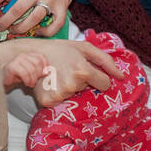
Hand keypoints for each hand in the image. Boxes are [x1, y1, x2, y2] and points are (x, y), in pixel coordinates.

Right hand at [1, 38, 122, 107]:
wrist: (29, 53)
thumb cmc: (60, 49)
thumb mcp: (84, 48)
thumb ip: (106, 61)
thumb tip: (121, 77)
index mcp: (83, 70)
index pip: (104, 84)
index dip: (98, 78)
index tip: (87, 72)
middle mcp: (72, 84)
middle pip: (88, 90)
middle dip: (82, 83)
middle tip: (68, 71)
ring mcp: (59, 94)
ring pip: (75, 97)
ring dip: (70, 89)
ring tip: (59, 77)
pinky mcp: (48, 101)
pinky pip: (62, 103)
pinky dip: (58, 96)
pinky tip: (52, 85)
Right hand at [1, 50, 49, 90]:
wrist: (4, 77)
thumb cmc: (18, 75)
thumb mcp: (30, 71)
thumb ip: (38, 69)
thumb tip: (48, 72)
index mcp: (29, 55)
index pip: (41, 56)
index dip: (45, 65)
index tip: (44, 74)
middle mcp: (23, 55)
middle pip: (37, 63)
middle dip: (39, 74)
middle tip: (36, 81)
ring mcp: (17, 60)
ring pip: (31, 69)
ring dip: (33, 79)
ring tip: (31, 84)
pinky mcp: (12, 66)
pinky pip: (24, 73)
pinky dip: (27, 80)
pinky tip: (26, 83)